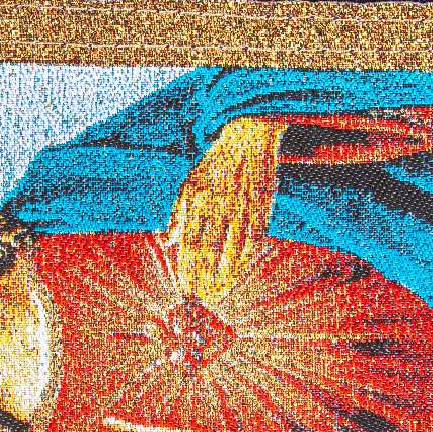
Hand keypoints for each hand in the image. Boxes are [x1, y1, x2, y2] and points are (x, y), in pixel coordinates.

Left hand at [165, 116, 283, 305]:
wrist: (249, 135)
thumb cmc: (216, 162)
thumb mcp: (190, 182)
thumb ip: (178, 214)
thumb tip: (168, 242)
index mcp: (200, 199)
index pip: (191, 243)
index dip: (187, 268)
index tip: (185, 287)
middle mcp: (221, 205)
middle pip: (212, 250)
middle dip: (205, 277)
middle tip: (202, 296)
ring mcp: (244, 207)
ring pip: (235, 250)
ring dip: (228, 273)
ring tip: (221, 290)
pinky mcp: (264, 206)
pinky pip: (256, 239)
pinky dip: (248, 258)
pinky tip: (241, 270)